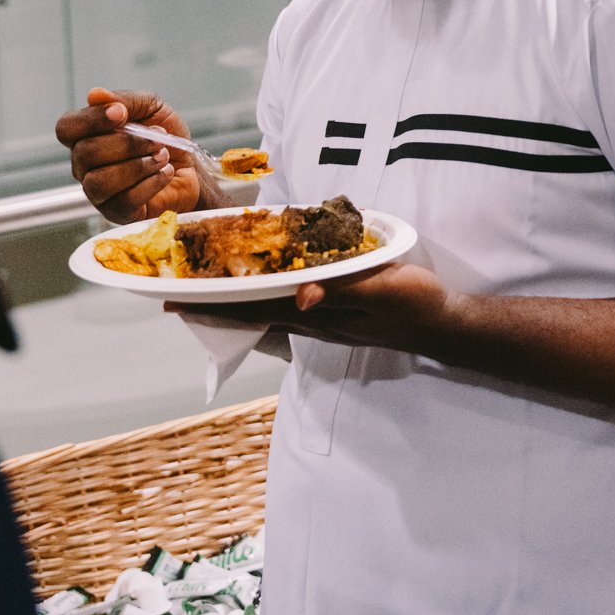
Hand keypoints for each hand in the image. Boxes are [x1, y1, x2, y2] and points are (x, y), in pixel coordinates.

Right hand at [55, 87, 203, 222]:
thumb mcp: (152, 107)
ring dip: (137, 166)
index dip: (90, 120)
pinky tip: (165, 173)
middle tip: (157, 139)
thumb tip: (95, 95)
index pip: (67, 128)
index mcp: (87, 136)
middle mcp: (85, 165)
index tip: (121, 114)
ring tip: (162, 157)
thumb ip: (125, 100)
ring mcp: (99, 192)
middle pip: (85, 154)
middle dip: (127, 143)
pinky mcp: (117, 213)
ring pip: (99, 182)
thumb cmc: (166, 137)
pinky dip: (150, 184)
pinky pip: (123, 201)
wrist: (192, 168)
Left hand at [177, 262, 463, 354]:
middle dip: (211, 307)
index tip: (176, 302)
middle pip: (251, 314)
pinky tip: (256, 292)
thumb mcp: (382, 290)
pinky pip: (285, 306)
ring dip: (232, 304)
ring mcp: (322, 320)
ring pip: (265, 312)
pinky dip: (260, 299)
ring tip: (202, 294)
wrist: (443, 323)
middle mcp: (313, 322)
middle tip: (172, 297)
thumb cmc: (414, 303)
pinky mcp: (334, 313)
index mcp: (318, 316)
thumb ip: (342, 292)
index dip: (215, 306)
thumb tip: (300, 298)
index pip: (255, 310)